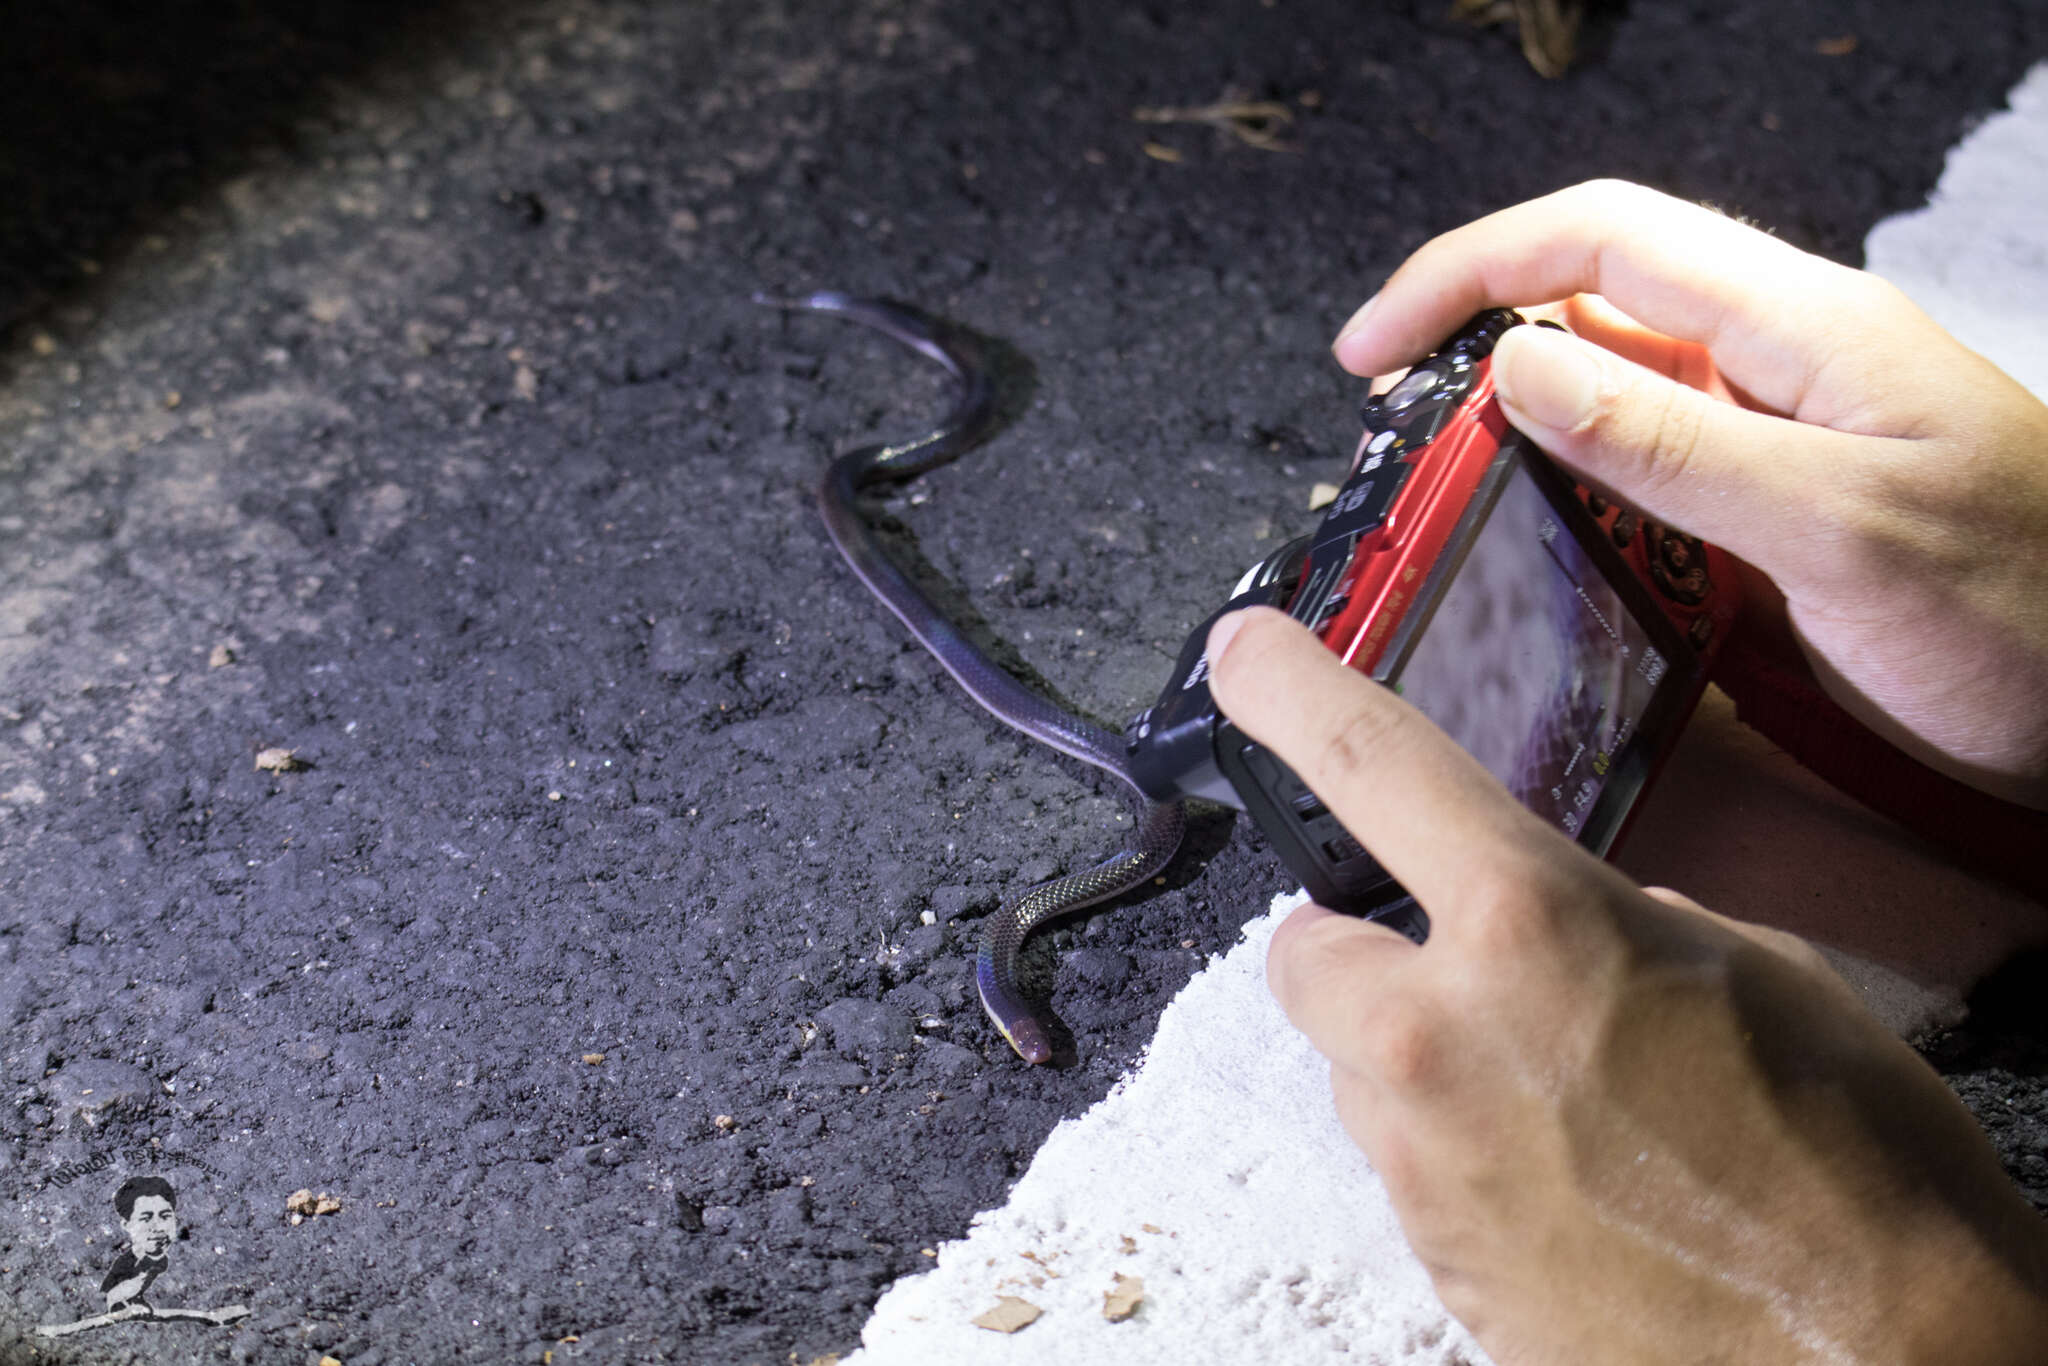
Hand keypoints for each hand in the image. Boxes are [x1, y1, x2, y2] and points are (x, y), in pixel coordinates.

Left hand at [1205, 605, 2047, 1365]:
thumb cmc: (1859, 1165)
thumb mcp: (1768, 977)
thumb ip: (1628, 925)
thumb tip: (1585, 922)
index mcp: (1531, 926)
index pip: (1373, 765)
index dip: (1293, 690)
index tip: (1241, 655)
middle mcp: (1439, 1035)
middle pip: (1306, 952)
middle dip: (1365, 951)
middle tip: (1461, 974)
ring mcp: (1421, 1161)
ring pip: (1354, 1068)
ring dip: (1419, 1062)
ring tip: (1559, 1102)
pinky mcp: (1429, 1260)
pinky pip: (1404, 1163)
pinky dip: (1454, 1150)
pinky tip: (1566, 1179)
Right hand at [1331, 179, 2047, 807]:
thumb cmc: (2029, 613)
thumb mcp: (1843, 527)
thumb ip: (1678, 444)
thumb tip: (1519, 367)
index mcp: (1805, 329)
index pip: (1603, 240)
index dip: (1469, 273)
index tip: (1370, 348)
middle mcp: (1778, 366)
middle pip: (1589, 305)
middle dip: (1470, 344)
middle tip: (1384, 429)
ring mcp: (1771, 438)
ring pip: (1605, 391)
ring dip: (1507, 427)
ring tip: (1431, 489)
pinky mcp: (1766, 512)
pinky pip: (1639, 475)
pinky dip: (1561, 496)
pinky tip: (1524, 542)